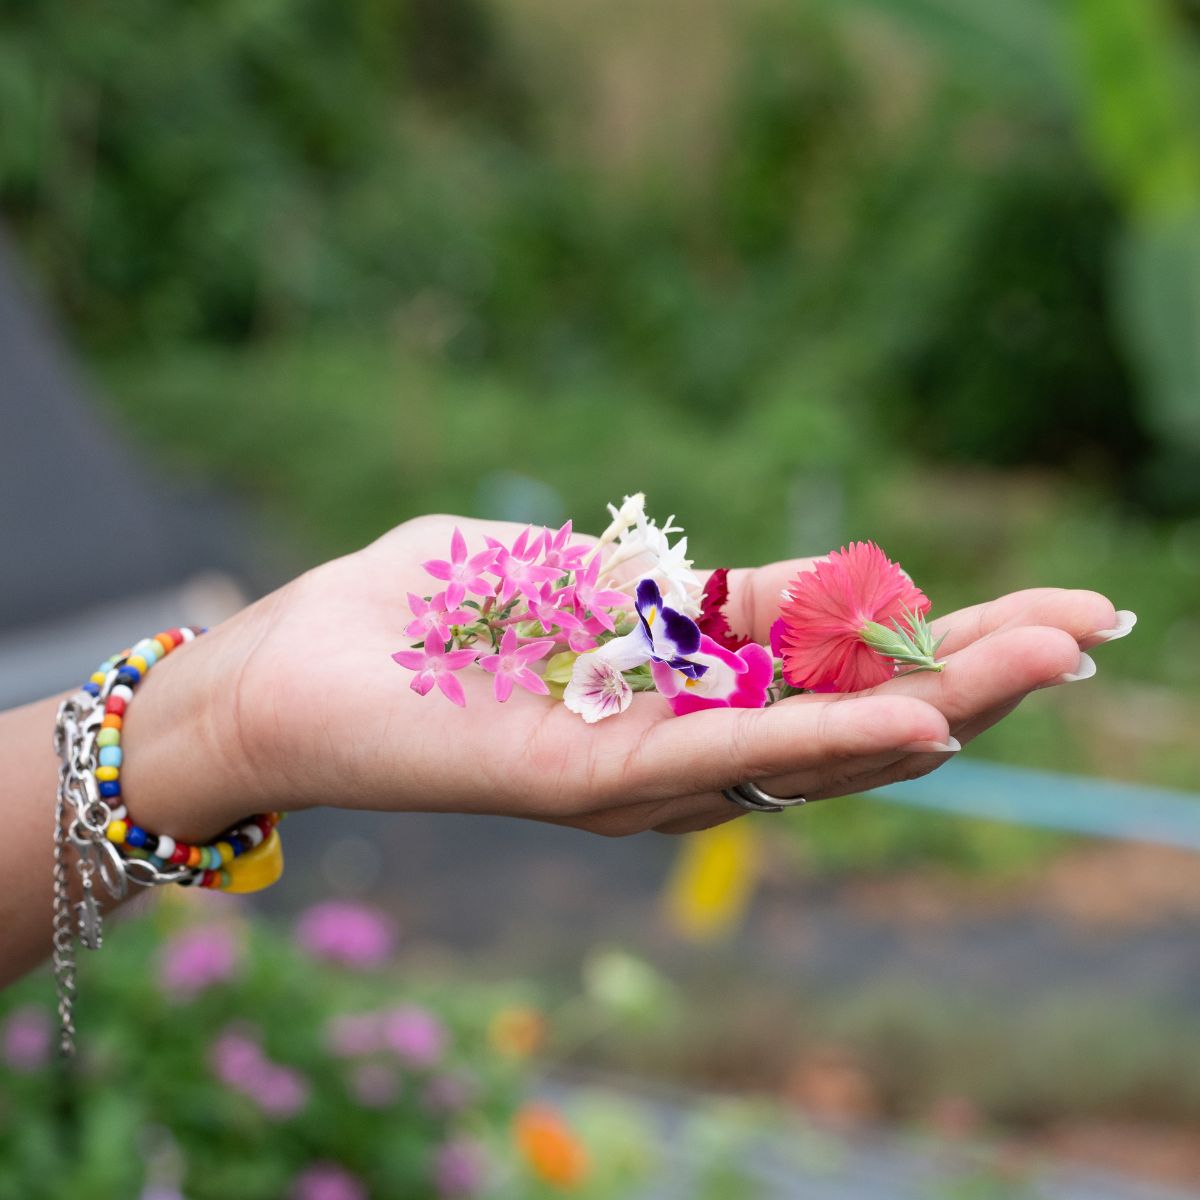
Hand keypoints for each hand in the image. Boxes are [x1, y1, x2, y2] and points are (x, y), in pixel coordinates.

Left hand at [128, 515, 1122, 841]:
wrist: (288, 669)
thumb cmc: (412, 612)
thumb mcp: (555, 574)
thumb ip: (660, 590)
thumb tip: (765, 587)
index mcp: (675, 674)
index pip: (827, 651)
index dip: (930, 626)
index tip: (1039, 601)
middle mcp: (677, 732)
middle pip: (847, 704)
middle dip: (969, 670)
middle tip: (1089, 628)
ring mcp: (640, 768)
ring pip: (809, 744)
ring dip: (928, 704)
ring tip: (1043, 660)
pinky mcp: (586, 788)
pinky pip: (720, 760)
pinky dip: (817, 739)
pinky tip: (912, 721)